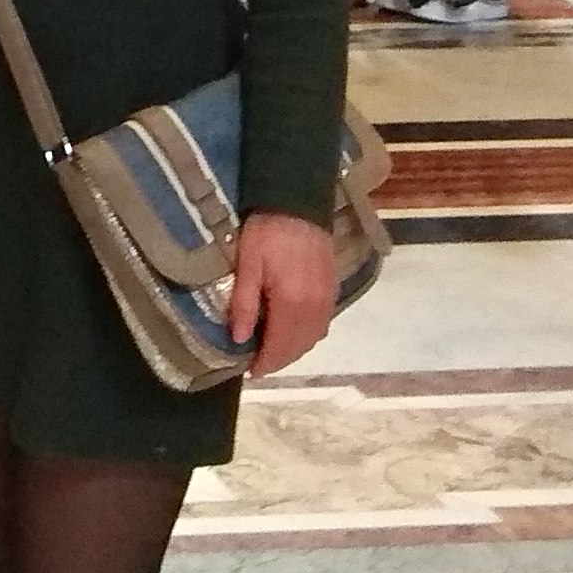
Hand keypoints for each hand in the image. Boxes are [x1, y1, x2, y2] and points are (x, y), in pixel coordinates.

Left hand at [227, 210, 336, 378]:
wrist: (299, 201)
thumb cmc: (267, 231)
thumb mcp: (247, 265)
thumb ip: (244, 304)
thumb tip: (239, 339)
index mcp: (292, 303)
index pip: (279, 346)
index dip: (264, 363)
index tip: (249, 371)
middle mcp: (315, 307)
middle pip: (299, 347)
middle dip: (279, 359)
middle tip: (258, 363)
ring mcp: (328, 298)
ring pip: (313, 338)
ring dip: (294, 349)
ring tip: (273, 350)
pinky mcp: (333, 288)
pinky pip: (322, 324)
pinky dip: (308, 335)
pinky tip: (294, 330)